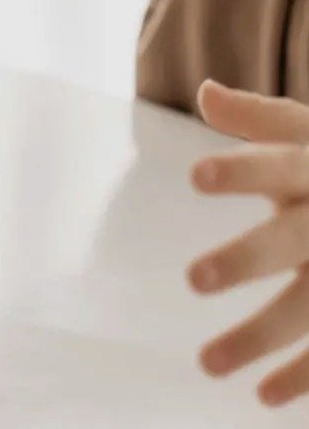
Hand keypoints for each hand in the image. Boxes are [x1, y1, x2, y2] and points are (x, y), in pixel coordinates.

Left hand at [188, 79, 308, 406]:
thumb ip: (258, 116)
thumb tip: (206, 92)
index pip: (277, 164)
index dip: (240, 169)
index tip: (194, 177)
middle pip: (291, 240)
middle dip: (246, 260)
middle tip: (191, 280)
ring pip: (308, 306)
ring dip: (259, 338)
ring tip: (206, 364)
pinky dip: (305, 375)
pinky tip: (265, 395)